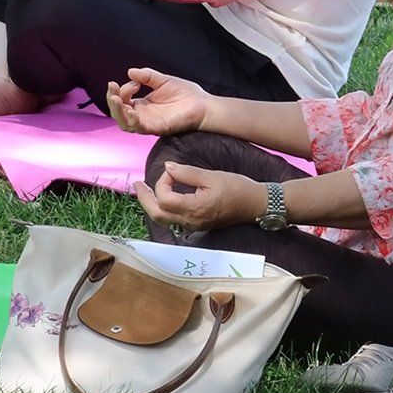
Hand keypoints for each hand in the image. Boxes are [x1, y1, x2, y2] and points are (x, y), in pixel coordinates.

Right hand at [106, 67, 212, 136]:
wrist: (204, 104)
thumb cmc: (185, 94)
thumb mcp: (163, 80)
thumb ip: (147, 77)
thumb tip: (130, 71)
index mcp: (142, 104)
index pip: (123, 99)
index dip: (122, 90)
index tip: (134, 82)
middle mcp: (143, 115)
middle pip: (118, 113)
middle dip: (112, 101)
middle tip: (112, 90)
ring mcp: (149, 122)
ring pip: (124, 123)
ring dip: (118, 112)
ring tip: (118, 100)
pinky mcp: (157, 128)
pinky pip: (139, 128)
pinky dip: (132, 121)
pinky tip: (131, 111)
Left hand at [133, 162, 263, 232]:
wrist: (256, 204)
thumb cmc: (237, 188)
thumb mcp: (211, 176)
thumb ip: (187, 172)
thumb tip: (168, 168)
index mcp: (194, 208)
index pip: (164, 198)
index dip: (163, 182)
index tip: (173, 171)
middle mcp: (190, 220)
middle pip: (157, 214)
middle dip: (144, 199)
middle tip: (137, 185)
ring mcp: (193, 225)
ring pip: (163, 219)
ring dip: (152, 204)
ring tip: (145, 191)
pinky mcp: (197, 224)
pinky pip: (173, 219)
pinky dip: (163, 208)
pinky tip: (163, 198)